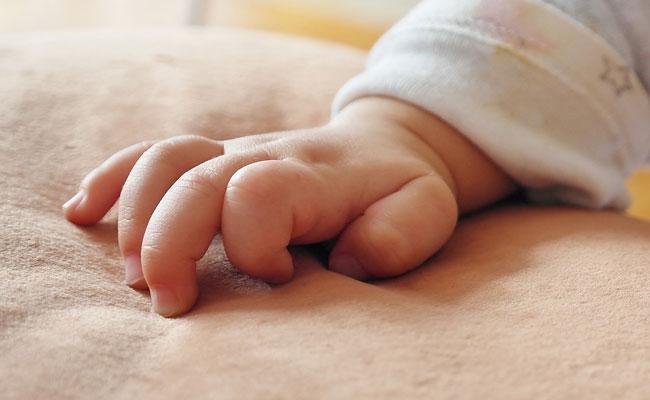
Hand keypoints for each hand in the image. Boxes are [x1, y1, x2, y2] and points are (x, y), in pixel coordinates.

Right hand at [63, 97, 513, 316]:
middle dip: (169, 243)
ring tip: (134, 277)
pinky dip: (113, 180)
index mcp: (311, 175)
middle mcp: (263, 156)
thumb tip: (344, 261)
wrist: (387, 144)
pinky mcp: (216, 156)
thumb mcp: (424, 212)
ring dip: (136, 217)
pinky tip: (84, 213)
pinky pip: (152, 154)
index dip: (255, 243)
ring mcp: (234, 152)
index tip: (281, 279)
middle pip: (194, 180)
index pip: (257, 194)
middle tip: (168, 303)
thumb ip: (395, 237)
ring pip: (164, 162)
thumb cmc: (401, 188)